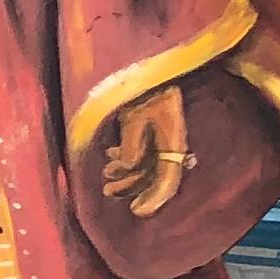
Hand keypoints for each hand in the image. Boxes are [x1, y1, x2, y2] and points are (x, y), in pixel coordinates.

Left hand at [101, 85, 190, 217]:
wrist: (148, 67)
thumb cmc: (143, 90)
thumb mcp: (135, 118)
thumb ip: (132, 145)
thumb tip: (125, 167)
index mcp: (173, 142)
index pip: (168, 179)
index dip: (155, 199)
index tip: (137, 211)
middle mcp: (170, 143)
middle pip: (154, 176)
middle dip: (131, 186)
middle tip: (108, 191)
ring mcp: (161, 137)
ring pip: (145, 165)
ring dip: (125, 174)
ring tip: (106, 176)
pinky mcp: (150, 129)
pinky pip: (140, 151)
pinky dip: (124, 157)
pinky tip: (110, 155)